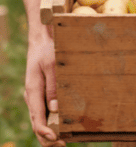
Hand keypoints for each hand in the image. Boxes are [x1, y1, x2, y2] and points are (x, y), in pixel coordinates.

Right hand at [24, 24, 65, 146]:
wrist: (41, 41)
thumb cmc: (47, 51)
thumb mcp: (52, 66)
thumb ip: (53, 87)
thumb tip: (56, 109)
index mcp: (33, 91)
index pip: (37, 117)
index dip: (45, 131)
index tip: (55, 139)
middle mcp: (32, 96)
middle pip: (36, 123)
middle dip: (47, 138)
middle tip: (61, 146)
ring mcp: (35, 95)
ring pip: (39, 119)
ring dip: (48, 133)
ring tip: (61, 143)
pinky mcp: (40, 93)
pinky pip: (42, 112)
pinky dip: (48, 123)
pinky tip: (59, 127)